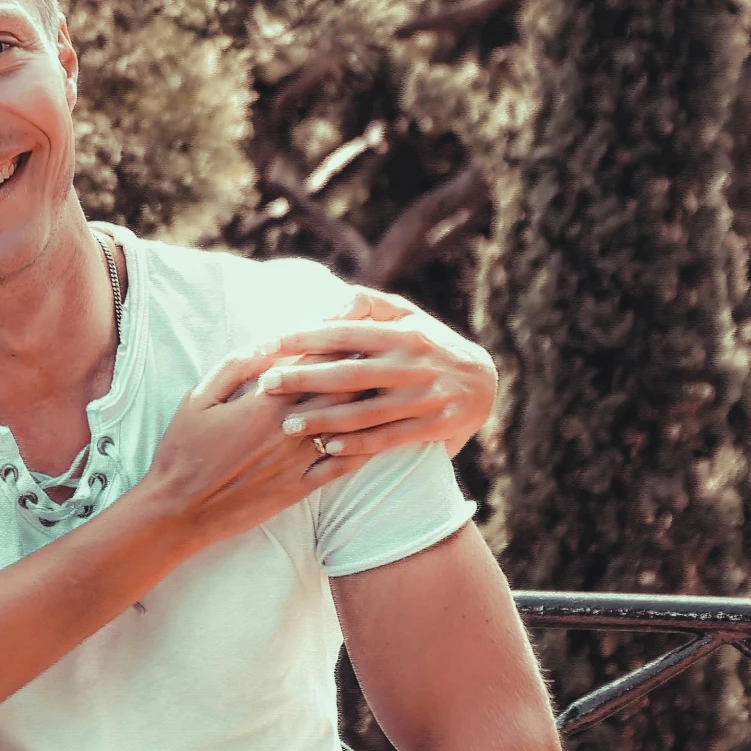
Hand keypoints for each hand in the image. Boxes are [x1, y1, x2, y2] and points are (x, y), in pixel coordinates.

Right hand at [131, 345, 365, 547]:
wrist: (179, 509)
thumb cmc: (183, 450)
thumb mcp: (198, 398)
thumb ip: (235, 367)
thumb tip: (268, 343)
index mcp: (265, 402)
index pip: (316, 362)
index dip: (340, 340)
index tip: (356, 325)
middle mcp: (290, 429)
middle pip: (341, 389)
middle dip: (364, 366)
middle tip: (382, 351)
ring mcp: (299, 461)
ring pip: (348, 425)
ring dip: (370, 403)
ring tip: (388, 386)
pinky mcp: (301, 488)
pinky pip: (343, 466)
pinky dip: (365, 447)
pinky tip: (379, 435)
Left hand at [254, 289, 496, 457]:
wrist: (484, 382)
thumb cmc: (429, 343)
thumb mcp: (407, 315)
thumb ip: (367, 304)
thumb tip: (328, 303)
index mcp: (401, 332)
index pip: (342, 332)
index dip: (302, 339)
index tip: (266, 345)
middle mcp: (412, 364)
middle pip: (348, 373)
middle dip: (304, 380)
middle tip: (266, 385)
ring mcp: (423, 397)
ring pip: (365, 412)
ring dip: (324, 420)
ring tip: (288, 425)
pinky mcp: (432, 426)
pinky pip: (389, 438)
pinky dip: (358, 444)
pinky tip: (327, 447)